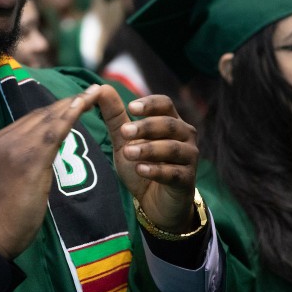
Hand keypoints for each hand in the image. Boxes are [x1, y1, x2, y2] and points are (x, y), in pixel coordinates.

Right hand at [0, 84, 105, 259]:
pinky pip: (53, 132)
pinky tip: (82, 107)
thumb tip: (44, 153)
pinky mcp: (29, 160)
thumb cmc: (3, 213)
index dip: (55, 109)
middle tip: (90, 92)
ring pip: (48, 119)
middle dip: (67, 103)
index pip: (32, 119)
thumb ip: (25, 160)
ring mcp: (15, 147)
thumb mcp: (11, 178)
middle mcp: (5, 139)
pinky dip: (69, 117)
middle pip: (41, 114)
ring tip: (92, 95)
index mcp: (0, 142)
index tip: (74, 102)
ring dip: (72, 105)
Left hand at [96, 87, 198, 233]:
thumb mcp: (124, 141)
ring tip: (129, 152)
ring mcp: (189, 158)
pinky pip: (174, 172)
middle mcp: (185, 136)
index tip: (131, 108)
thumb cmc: (142, 167)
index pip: (165, 103)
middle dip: (146, 127)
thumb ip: (114, 116)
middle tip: (124, 132)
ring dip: (149, 149)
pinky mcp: (187, 180)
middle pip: (169, 124)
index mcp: (171, 122)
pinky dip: (157, 170)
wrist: (155, 204)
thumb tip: (102, 88)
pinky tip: (142, 169)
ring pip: (173, 148)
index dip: (150, 104)